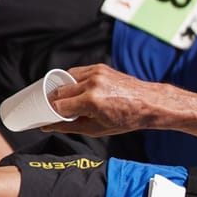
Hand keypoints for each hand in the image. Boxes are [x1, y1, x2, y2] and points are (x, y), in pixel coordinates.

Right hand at [48, 64, 164, 135]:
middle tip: (54, 110)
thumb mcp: (97, 129)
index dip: (50, 113)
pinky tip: (76, 90)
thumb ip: (69, 126)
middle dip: (53, 101)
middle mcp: (93, 84)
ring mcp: (97, 73)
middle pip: (58, 91)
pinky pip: (76, 72)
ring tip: (67, 101)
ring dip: (62, 90)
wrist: (149, 102)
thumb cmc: (128, 118)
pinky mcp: (100, 67)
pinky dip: (72, 81)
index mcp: (92, 101)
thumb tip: (47, 126)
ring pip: (65, 80)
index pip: (57, 105)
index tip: (47, 117)